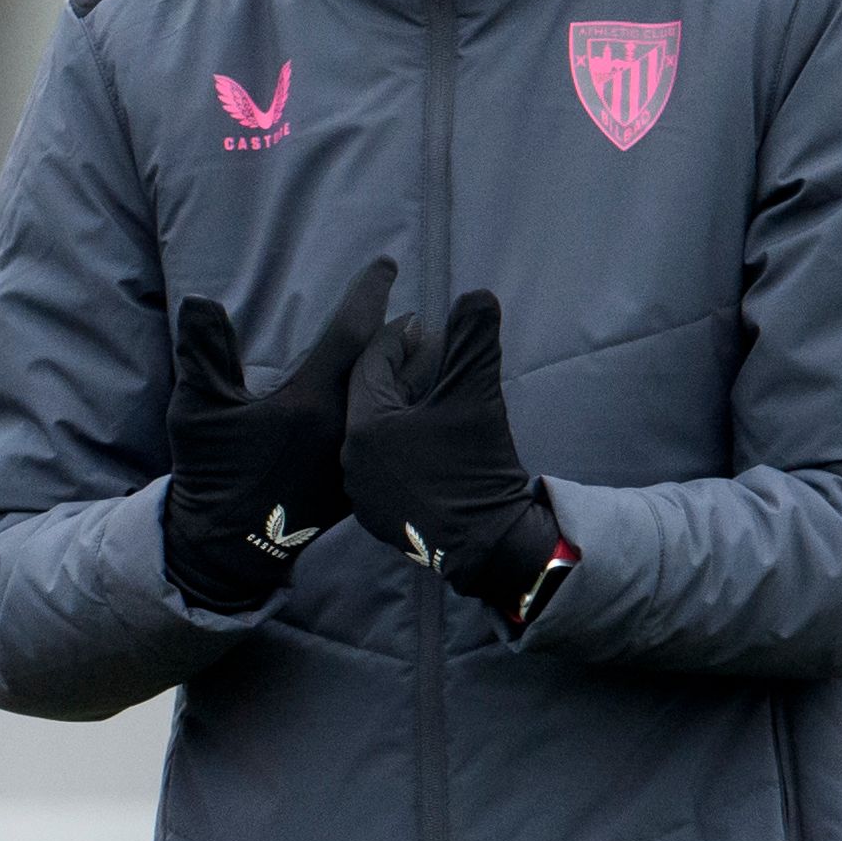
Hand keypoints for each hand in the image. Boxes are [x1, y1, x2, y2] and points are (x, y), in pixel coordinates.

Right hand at [160, 257, 396, 611]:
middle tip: (415, 311)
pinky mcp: (355, 487)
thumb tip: (199, 300)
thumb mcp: (196, 411)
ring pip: (395, 406)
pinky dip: (400, 413)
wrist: (228, 550)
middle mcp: (343, 431)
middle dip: (401, 336)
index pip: (351, 335)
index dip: (368, 295)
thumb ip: (203, 353)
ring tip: (423, 349)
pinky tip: (404, 406)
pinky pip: (388, 439)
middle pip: (388, 369)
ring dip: (410, 374)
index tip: (386, 266)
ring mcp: (353, 461)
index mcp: (310, 403)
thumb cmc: (211, 475)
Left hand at [342, 289, 560, 613]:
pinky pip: (383, 464)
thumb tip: (475, 295)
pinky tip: (429, 437)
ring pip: (376, 432)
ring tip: (434, 392)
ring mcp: (363, 492)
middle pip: (370, 397)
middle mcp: (351, 459)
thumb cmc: (477, 466)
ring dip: (402, 408)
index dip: (398, 337)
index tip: (422, 324)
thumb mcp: (477, 395)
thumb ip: (473, 340)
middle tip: (430, 353)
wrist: (490, 546)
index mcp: (364, 426)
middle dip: (400, 371)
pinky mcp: (379, 516)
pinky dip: (402, 442)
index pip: (372, 363)